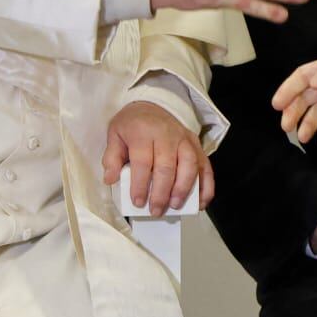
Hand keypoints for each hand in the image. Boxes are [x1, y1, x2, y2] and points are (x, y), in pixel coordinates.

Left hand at [101, 100, 208, 215]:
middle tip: (156, 211)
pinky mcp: (197, 145)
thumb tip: (110, 179)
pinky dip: (206, 185)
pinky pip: (205, 165)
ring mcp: (185, 139)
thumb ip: (112, 157)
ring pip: (190, 165)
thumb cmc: (132, 125)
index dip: (140, 184)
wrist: (152, 105)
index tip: (138, 202)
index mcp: (144, 132)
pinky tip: (201, 202)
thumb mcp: (115, 135)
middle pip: (167, 166)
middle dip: (162, 192)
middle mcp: (167, 135)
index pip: (143, 161)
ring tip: (175, 206)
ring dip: (184, 188)